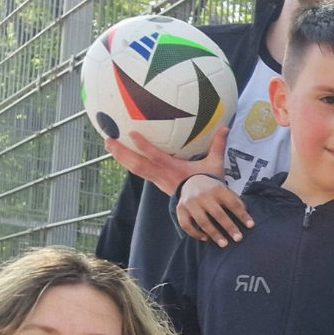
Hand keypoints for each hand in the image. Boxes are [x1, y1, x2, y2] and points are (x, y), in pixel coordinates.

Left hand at [105, 127, 227, 195]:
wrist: (204, 206)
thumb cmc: (209, 184)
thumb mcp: (215, 165)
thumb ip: (217, 146)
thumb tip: (225, 128)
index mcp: (174, 169)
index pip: (156, 157)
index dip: (143, 146)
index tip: (132, 133)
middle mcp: (162, 175)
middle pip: (137, 165)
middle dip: (121, 152)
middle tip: (108, 140)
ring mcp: (157, 181)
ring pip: (135, 169)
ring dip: (121, 157)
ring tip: (109, 145)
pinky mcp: (156, 183)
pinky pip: (139, 172)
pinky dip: (128, 163)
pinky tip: (121, 155)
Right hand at [176, 174, 253, 246]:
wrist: (192, 181)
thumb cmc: (213, 191)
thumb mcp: (225, 191)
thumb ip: (235, 201)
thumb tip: (246, 216)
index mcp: (217, 189)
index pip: (232, 203)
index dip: (242, 215)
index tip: (251, 225)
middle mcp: (203, 195)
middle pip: (218, 213)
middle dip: (229, 227)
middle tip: (238, 239)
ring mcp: (190, 202)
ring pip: (202, 221)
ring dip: (214, 234)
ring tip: (224, 244)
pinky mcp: (180, 209)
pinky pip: (186, 225)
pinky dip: (196, 233)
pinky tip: (206, 239)